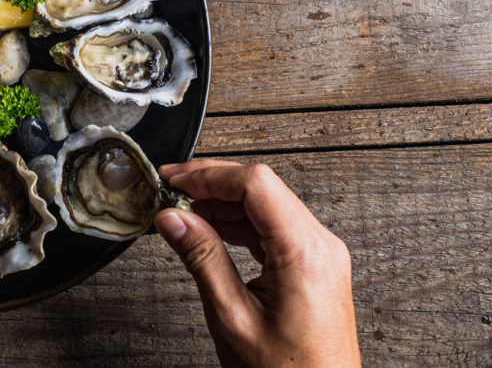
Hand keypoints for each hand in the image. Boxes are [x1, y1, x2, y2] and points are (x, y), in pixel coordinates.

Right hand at [153, 160, 359, 366]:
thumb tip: (173, 219)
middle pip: (261, 188)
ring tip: (183, 215)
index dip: (208, 175)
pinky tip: (209, 232)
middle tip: (171, 193)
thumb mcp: (232, 316)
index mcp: (305, 253)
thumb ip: (201, 257)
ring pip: (265, 205)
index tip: (174, 182)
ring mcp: (320, 256)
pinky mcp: (313, 267)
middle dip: (211, 185)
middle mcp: (320, 247)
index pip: (255, 184)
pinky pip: (273, 228)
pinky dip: (238, 224)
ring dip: (222, 204)